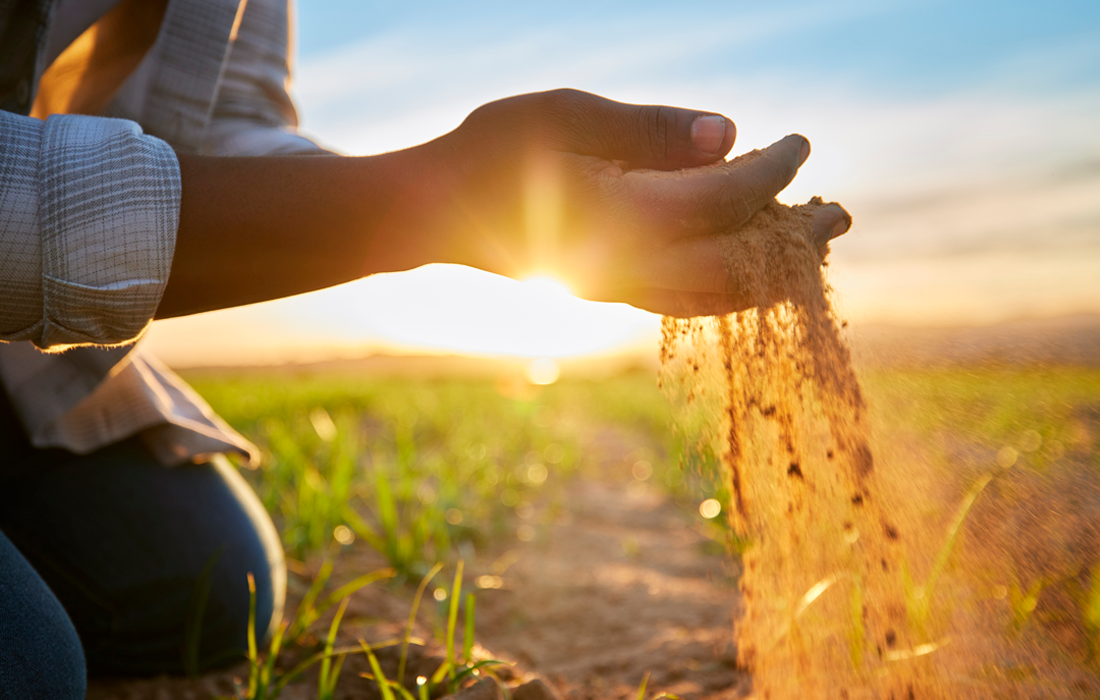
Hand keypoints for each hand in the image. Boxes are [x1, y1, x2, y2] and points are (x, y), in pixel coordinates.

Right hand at [161, 90, 847, 319]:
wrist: (431, 217)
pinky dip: (730, 286)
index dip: (774, 170)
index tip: (798, 141)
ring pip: (717, 298)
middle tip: (840, 216)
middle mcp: (627, 268)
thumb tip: (730, 136)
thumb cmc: (486, 154)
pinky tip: (748, 265)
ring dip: (771, 274)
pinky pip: (686, 301)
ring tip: (811, 249)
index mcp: (620, 219)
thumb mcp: (558, 115)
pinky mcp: (608, 294)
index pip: (726, 200)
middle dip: (795, 241)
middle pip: (739, 268)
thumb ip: (645, 126)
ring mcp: (618, 290)